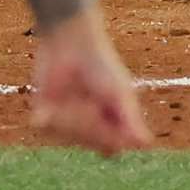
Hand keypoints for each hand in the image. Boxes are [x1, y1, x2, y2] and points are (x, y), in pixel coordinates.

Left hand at [27, 14, 152, 153]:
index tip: (111, 122)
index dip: (110, 138)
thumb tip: (146, 144)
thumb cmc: (102, 65)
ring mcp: (65, 121)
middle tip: (92, 102)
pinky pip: (45, 127)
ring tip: (76, 96)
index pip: (112, 147)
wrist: (72, 42)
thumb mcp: (119, 92)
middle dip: (92, 124)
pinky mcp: (43, 113)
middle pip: (90, 143)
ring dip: (72, 116)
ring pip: (67, 136)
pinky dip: (51, 115)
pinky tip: (54, 104)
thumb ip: (130, 120)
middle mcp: (88, 126)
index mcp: (110, 122)